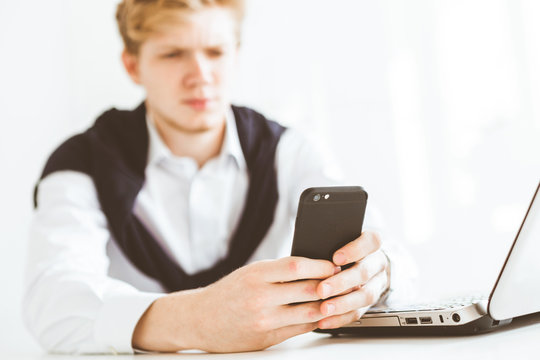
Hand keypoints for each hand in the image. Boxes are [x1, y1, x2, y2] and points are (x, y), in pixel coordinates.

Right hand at [132, 257, 337, 352]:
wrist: (200, 319)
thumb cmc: (227, 293)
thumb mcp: (249, 272)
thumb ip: (278, 270)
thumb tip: (313, 266)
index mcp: (256, 275)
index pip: (297, 266)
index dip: (321, 265)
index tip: (334, 264)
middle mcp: (260, 297)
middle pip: (308, 289)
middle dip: (332, 285)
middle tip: (347, 280)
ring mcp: (264, 320)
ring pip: (309, 312)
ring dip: (330, 305)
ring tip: (342, 298)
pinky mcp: (267, 338)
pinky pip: (300, 329)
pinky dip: (316, 321)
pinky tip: (325, 314)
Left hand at [315, 231, 389, 328]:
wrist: (360, 262)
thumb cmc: (343, 248)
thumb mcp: (340, 239)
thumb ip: (331, 242)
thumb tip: (313, 249)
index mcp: (372, 244)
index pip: (371, 242)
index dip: (355, 250)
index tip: (335, 258)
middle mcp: (377, 264)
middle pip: (365, 272)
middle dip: (342, 282)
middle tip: (322, 290)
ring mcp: (376, 284)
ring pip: (365, 295)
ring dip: (343, 304)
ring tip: (324, 308)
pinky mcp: (369, 303)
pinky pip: (358, 312)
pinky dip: (340, 318)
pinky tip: (325, 320)